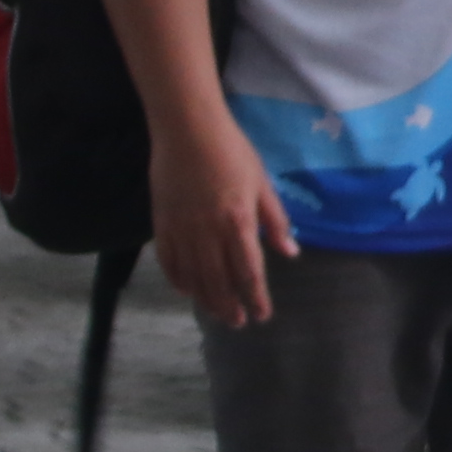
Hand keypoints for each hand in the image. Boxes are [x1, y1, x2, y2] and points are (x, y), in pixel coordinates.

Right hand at [149, 103, 296, 332]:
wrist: (187, 130)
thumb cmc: (232, 152)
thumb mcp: (262, 184)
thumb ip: (275, 221)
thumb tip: (290, 253)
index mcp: (238, 223)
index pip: (249, 272)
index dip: (255, 297)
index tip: (261, 315)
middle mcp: (209, 233)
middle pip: (219, 281)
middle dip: (230, 306)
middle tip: (238, 322)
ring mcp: (182, 230)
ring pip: (193, 277)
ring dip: (206, 299)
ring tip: (217, 314)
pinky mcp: (161, 223)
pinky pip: (168, 261)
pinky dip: (177, 279)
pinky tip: (186, 290)